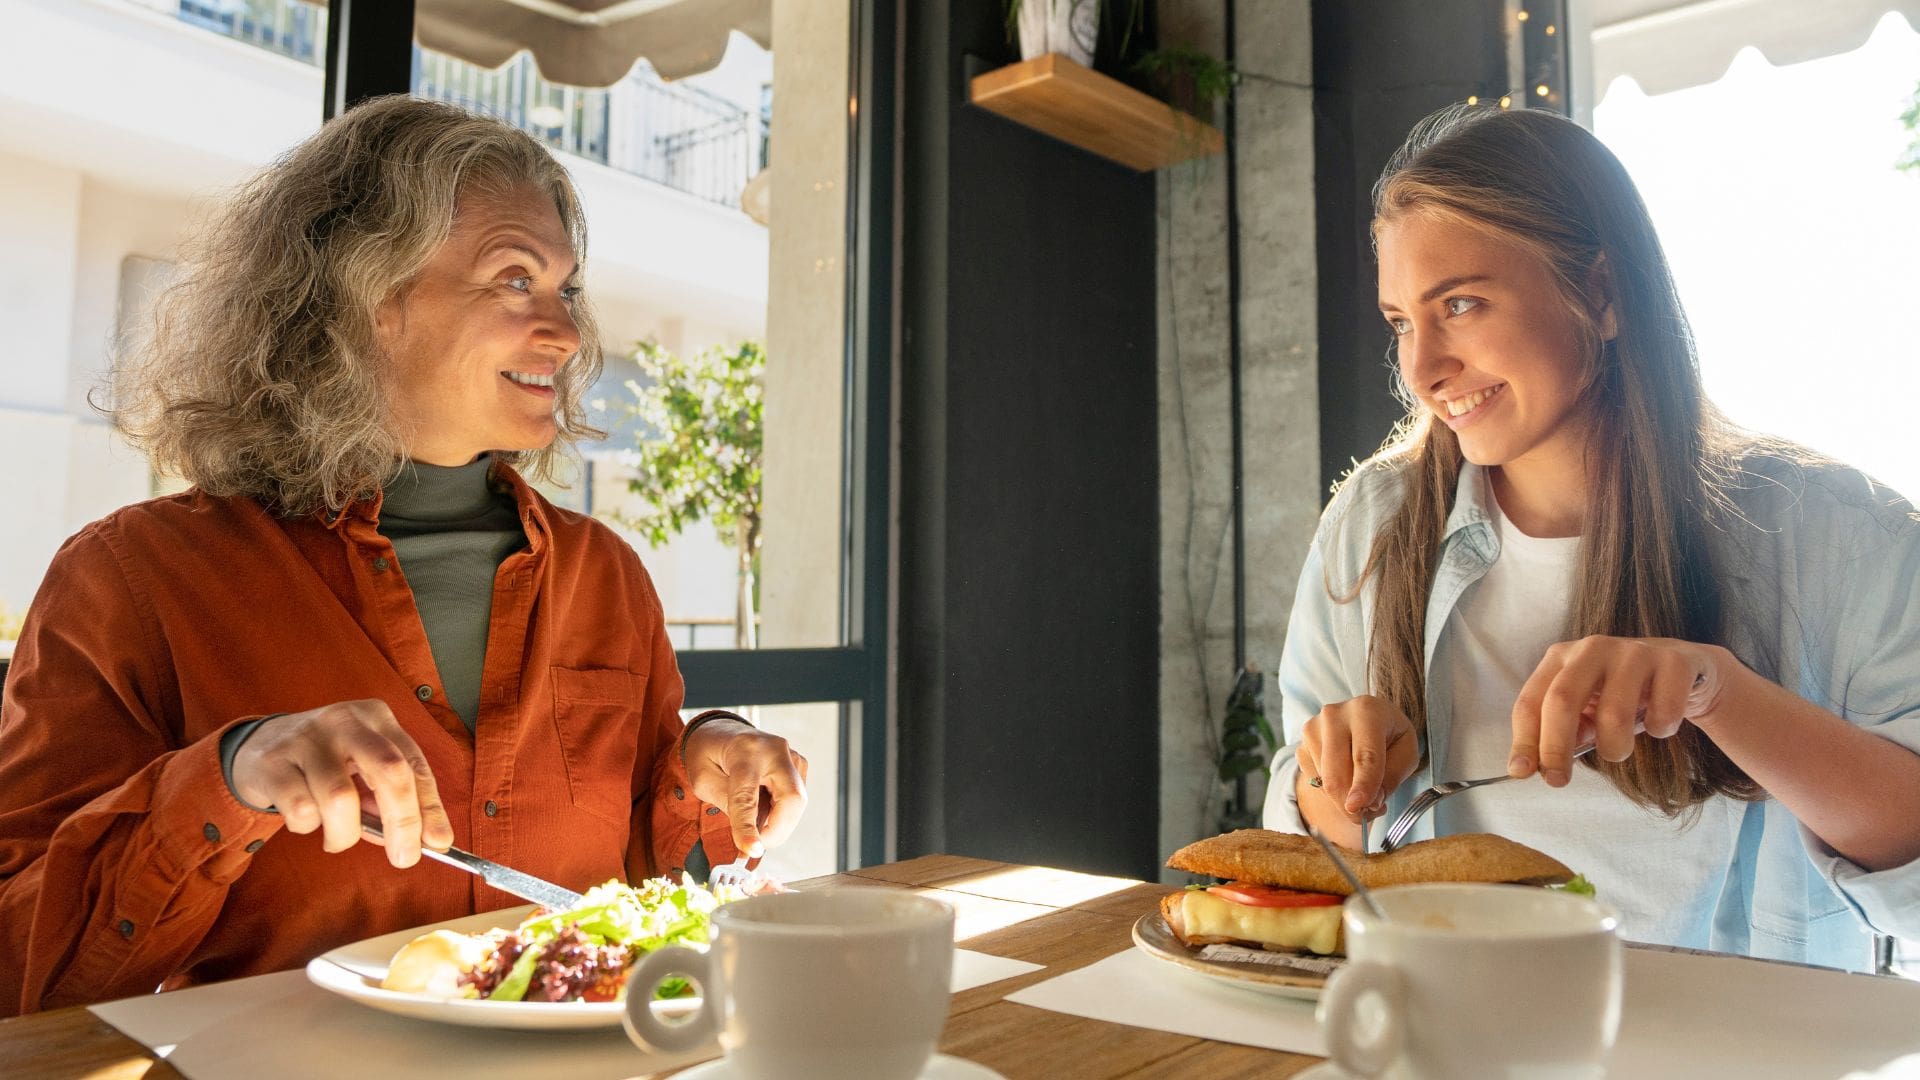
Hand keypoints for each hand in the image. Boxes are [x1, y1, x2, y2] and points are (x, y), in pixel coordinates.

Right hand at [230, 699, 453, 867]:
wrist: (256, 748)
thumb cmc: (324, 764)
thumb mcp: (361, 770)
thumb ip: (390, 800)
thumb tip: (422, 841)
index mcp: (376, 718)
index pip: (413, 764)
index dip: (430, 807)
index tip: (440, 842)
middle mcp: (344, 721)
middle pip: (389, 771)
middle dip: (403, 822)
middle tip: (404, 859)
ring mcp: (306, 738)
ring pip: (341, 799)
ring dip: (344, 834)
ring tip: (336, 837)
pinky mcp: (272, 762)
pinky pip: (301, 810)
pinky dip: (307, 826)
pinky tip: (304, 816)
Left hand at [683, 721, 808, 858]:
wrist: (722, 730)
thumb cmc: (709, 754)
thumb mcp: (703, 780)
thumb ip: (728, 805)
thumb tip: (752, 834)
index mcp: (744, 751)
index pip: (748, 795)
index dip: (749, 827)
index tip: (752, 851)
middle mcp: (774, 750)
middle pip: (791, 798)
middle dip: (777, 831)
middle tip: (755, 846)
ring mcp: (791, 755)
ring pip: (797, 803)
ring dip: (777, 823)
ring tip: (753, 821)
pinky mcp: (799, 765)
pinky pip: (796, 799)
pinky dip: (781, 813)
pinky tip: (763, 807)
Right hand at [1295, 695, 1419, 825]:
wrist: (1365, 719)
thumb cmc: (1390, 736)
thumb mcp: (1407, 753)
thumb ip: (1392, 778)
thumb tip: (1370, 803)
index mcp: (1367, 711)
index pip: (1364, 755)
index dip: (1363, 785)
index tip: (1357, 807)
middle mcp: (1334, 716)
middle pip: (1337, 773)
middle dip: (1350, 803)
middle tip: (1367, 815)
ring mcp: (1312, 731)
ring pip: (1325, 782)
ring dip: (1343, 799)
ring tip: (1362, 793)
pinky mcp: (1301, 746)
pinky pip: (1315, 782)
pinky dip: (1331, 792)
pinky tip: (1346, 780)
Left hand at [1510, 636, 1729, 785]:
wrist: (1681, 668)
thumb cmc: (1620, 694)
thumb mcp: (1585, 711)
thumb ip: (1562, 733)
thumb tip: (1538, 766)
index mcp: (1561, 658)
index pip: (1531, 701)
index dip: (1524, 740)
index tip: (1521, 772)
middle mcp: (1592, 649)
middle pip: (1562, 700)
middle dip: (1555, 747)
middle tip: (1558, 781)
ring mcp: (1634, 652)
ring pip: (1613, 713)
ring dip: (1615, 748)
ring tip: (1619, 750)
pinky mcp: (1674, 661)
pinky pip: (1663, 712)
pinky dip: (1661, 730)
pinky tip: (1659, 725)